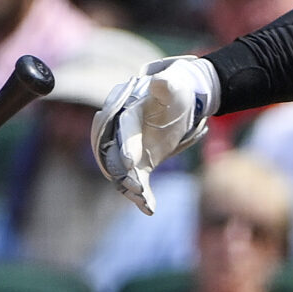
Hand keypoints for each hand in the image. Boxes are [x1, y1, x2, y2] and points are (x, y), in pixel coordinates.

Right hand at [91, 55, 219, 214]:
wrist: (177, 102)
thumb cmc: (175, 91)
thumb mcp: (174, 87)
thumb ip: (166, 86)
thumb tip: (161, 82)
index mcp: (128, 110)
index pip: (124, 129)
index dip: (125, 144)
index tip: (130, 162)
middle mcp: (122, 131)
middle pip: (116, 154)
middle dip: (124, 172)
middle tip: (137, 188)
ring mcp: (128, 147)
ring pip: (122, 171)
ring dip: (131, 188)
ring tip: (144, 202)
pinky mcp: (137, 162)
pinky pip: (135, 180)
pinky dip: (141, 195)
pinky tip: (149, 209)